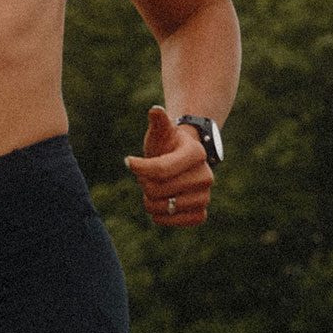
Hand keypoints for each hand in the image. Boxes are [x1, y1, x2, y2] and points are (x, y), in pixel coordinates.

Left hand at [125, 105, 212, 226]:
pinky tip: (162, 203)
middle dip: (145, 183)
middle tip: (148, 175)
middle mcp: (206, 176)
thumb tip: (155, 111)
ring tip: (157, 188)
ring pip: (163, 207)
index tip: (127, 161)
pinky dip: (162, 216)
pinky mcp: (200, 213)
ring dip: (151, 200)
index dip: (140, 167)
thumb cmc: (167, 145)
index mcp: (196, 154)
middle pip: (158, 190)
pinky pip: (175, 222)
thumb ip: (159, 122)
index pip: (161, 169)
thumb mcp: (161, 132)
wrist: (181, 161)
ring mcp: (205, 196)